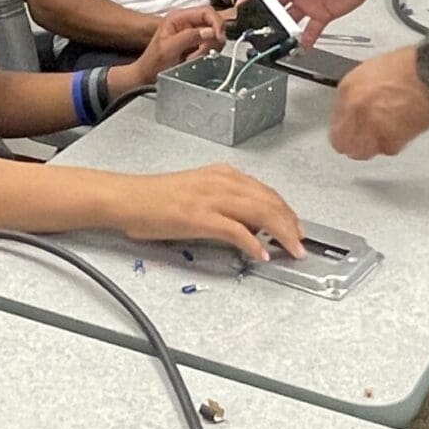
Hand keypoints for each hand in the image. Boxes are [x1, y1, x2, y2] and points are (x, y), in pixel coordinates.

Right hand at [111, 164, 303, 261]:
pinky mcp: (199, 217)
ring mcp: (210, 198)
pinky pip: (236, 230)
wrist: (127, 198)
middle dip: (291, 223)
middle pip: (269, 200)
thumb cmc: (155, 198)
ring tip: (293, 248)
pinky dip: (253, 242)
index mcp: (221, 175)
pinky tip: (262, 253)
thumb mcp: (197, 192)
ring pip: (260, 212)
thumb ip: (224, 203)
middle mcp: (220, 181)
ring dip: (281, 232)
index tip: (296, 226)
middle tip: (302, 242)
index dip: (286, 210)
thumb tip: (248, 223)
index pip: (265, 191)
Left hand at [114, 6, 225, 94]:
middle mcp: (187, 22)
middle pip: (213, 23)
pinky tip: (195, 59)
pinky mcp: (196, 44)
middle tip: (203, 52)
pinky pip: (210, 46)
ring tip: (193, 58)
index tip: (218, 38)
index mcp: (178, 17)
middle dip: (212, 39)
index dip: (216, 23)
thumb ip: (189, 37)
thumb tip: (210, 31)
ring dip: (208, 49)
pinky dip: (207, 54)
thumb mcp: (169, 48)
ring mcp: (192, 32)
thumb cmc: (152, 62)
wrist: (147, 76)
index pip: (207, 11)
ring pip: (214, 35)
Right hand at [247, 0, 389, 43]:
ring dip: (280, 30)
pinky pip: (309, 31)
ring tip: (273, 40)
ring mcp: (308, 3)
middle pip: (272, 6)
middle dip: (262, 17)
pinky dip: (302, 40)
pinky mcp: (323, 14)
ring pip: (288, 21)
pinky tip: (296, 47)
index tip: (239, 7)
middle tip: (255, 28)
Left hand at [330, 45, 428, 159]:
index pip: (334, 125)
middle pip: (345, 145)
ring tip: (385, 134)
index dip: (342, 131)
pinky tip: (400, 131)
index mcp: (348, 90)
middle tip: (364, 139)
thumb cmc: (409, 66)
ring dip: (372, 146)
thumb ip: (356, 94)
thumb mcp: (370, 72)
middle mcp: (356, 109)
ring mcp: (373, 125)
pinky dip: (393, 144)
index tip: (349, 132)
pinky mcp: (394, 138)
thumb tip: (351, 111)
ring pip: (364, 152)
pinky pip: (387, 150)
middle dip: (353, 144)